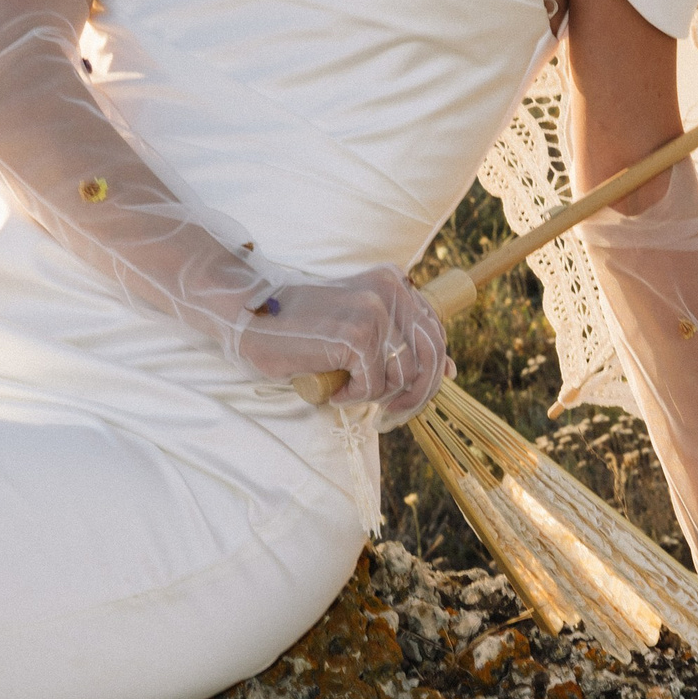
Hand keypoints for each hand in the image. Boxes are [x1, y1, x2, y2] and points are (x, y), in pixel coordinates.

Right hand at [234, 267, 450, 422]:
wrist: (248, 314)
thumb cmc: (299, 325)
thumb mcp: (356, 322)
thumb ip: (398, 337)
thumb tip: (449, 370)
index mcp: (393, 282)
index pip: (435, 331)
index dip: (435, 367)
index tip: (422, 390)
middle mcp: (390, 292)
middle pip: (430, 357)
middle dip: (415, 395)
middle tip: (391, 416)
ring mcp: (374, 313)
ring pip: (403, 377)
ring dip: (377, 397)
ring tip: (346, 391)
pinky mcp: (356, 337)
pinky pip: (373, 386)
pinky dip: (352, 397)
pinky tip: (332, 390)